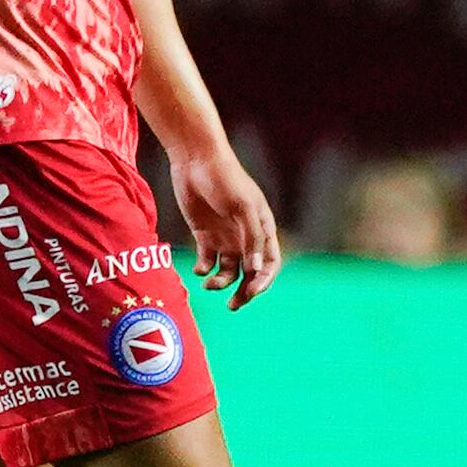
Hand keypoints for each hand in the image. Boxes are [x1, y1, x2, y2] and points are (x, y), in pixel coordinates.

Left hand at [168, 141, 284, 307]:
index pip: (270, 263)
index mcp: (263, 229)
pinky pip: (207, 261)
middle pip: (250, 273)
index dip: (263, 281)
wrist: (195, 160)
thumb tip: (256, 269)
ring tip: (208, 284)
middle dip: (243, 291)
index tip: (251, 291)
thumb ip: (251, 238)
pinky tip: (197, 269)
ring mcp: (225, 237)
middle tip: (233, 306)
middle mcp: (246, 236)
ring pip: (228, 271)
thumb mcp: (242, 207)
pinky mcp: (204, 235)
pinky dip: (203, 270)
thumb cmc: (225, 179)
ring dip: (220, 282)